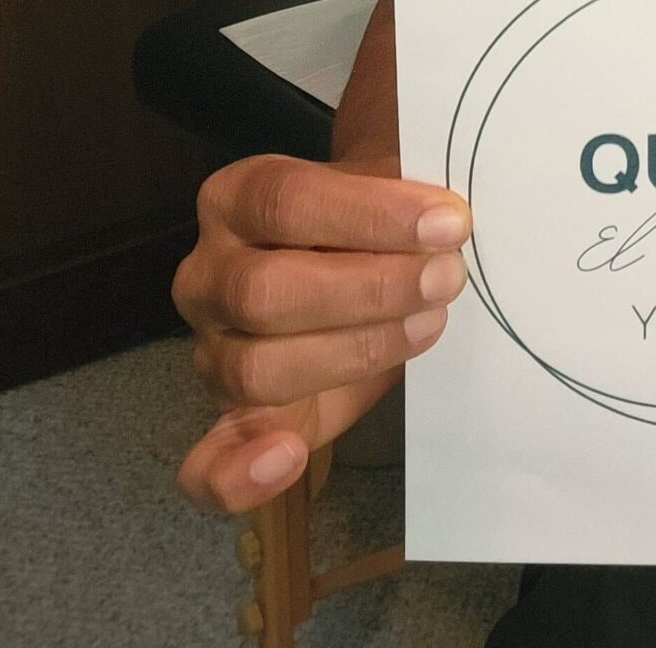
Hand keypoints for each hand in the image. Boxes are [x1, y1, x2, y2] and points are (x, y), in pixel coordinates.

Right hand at [173, 152, 473, 512]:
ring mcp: (210, 350)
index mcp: (237, 198)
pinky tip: (287, 459)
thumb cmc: (371, 219)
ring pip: (256, 368)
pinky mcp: (231, 418)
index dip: (370, 214)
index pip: (286, 200)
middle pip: (266, 290)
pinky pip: (208, 462)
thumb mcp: (386, 183)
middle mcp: (207, 274)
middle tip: (446, 278)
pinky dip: (238, 472)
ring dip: (353, 353)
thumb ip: (405, 184)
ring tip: (427, 326)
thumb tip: (447, 206)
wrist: (357, 260)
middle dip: (370, 289)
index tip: (448, 223)